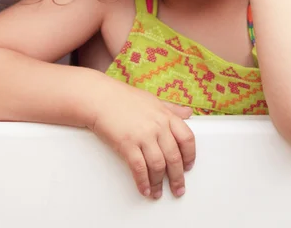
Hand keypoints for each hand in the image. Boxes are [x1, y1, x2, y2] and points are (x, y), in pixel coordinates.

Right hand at [90, 81, 194, 198]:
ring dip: (159, 183)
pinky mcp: (127, 144)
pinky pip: (139, 168)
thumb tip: (189, 113)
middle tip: (178, 189)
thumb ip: (172, 108)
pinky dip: (143, 182)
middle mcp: (157, 126)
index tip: (188, 167)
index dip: (190, 156)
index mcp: (165, 115)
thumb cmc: (124, 98)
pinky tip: (144, 189)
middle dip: (177, 178)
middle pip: (174, 157)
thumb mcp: (153, 100)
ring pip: (158, 166)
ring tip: (158, 192)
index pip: (187, 138)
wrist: (100, 97)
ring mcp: (143, 135)